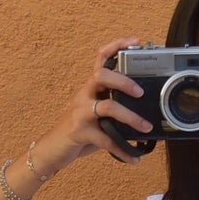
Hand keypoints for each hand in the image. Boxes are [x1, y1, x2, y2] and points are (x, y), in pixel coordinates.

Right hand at [38, 40, 153, 171]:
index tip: (136, 41)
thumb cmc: (79, 129)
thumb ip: (112, 106)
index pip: (101, 58)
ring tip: (146, 127)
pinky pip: (106, 140)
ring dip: (130, 117)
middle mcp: (84, 95)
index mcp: (90, 87)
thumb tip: (145, 111)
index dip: (117, 46)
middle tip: (140, 92)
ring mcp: (80, 113)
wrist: (52, 149)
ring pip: (107, 106)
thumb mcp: (94, 112)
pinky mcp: (79, 132)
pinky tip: (134, 158)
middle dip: (123, 80)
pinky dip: (123, 150)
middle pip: (101, 75)